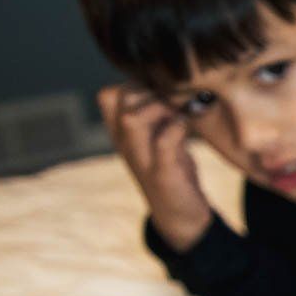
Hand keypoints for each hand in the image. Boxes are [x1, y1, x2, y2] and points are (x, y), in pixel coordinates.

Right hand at [97, 84, 212, 251]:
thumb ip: (159, 111)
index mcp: (121, 134)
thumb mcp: (161, 135)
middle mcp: (125, 144)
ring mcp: (141, 160)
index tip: (161, 89)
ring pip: (132, 119)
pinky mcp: (163, 174)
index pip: (107, 95)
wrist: (181, 215)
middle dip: (147, 89)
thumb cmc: (173, 167)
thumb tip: (172, 80)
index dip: (133, 82)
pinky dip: (177, 128)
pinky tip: (188, 126)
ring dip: (160, 107)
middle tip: (174, 98)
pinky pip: (163, 143)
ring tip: (181, 112)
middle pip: (116, 99)